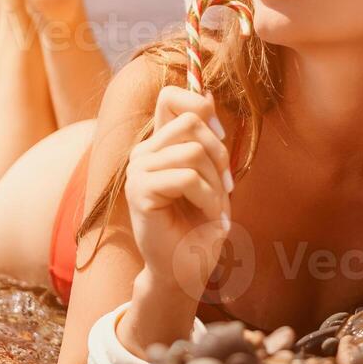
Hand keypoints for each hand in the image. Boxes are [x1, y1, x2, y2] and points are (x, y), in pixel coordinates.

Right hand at [124, 84, 233, 307]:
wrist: (186, 269)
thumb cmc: (201, 225)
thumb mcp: (211, 175)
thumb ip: (205, 138)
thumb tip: (206, 94)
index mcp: (159, 145)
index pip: (169, 97)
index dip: (198, 104)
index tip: (220, 134)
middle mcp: (144, 152)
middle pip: (191, 123)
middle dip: (219, 154)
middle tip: (225, 187)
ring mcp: (137, 171)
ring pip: (192, 152)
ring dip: (215, 183)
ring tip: (215, 207)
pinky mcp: (139, 193)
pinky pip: (186, 178)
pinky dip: (208, 198)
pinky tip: (208, 216)